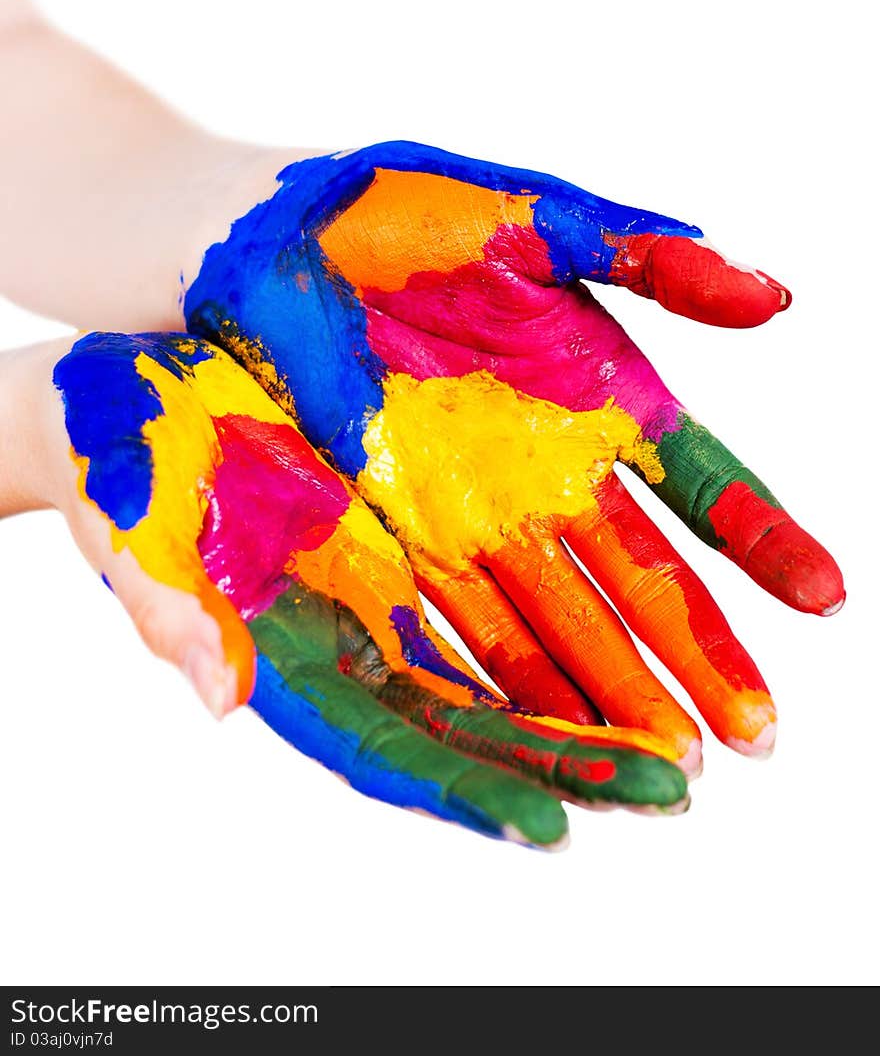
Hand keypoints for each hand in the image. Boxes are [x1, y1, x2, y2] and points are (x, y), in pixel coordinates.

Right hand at [47, 330, 686, 843]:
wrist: (132, 391)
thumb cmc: (115, 459)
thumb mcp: (136, 529)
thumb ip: (174, 616)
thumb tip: (219, 695)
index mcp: (285, 662)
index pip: (385, 750)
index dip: (464, 792)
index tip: (551, 831)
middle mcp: (352, 645)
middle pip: (472, 732)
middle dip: (568, 766)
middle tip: (669, 789)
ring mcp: (389, 596)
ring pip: (503, 672)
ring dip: (590, 710)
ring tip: (680, 743)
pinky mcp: (412, 538)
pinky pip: (501, 596)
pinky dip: (565, 630)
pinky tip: (631, 651)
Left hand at [186, 141, 844, 771]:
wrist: (261, 240)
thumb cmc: (395, 212)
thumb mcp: (532, 221)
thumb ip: (646, 253)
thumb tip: (780, 294)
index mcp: (599, 389)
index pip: (702, 482)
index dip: (763, 538)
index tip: (827, 598)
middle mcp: (550, 466)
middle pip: (643, 581)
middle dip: (699, 658)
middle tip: (758, 736)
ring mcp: (480, 509)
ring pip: (566, 621)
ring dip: (615, 694)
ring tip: (670, 769)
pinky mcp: (405, 535)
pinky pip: (471, 622)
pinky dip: (516, 682)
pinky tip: (552, 740)